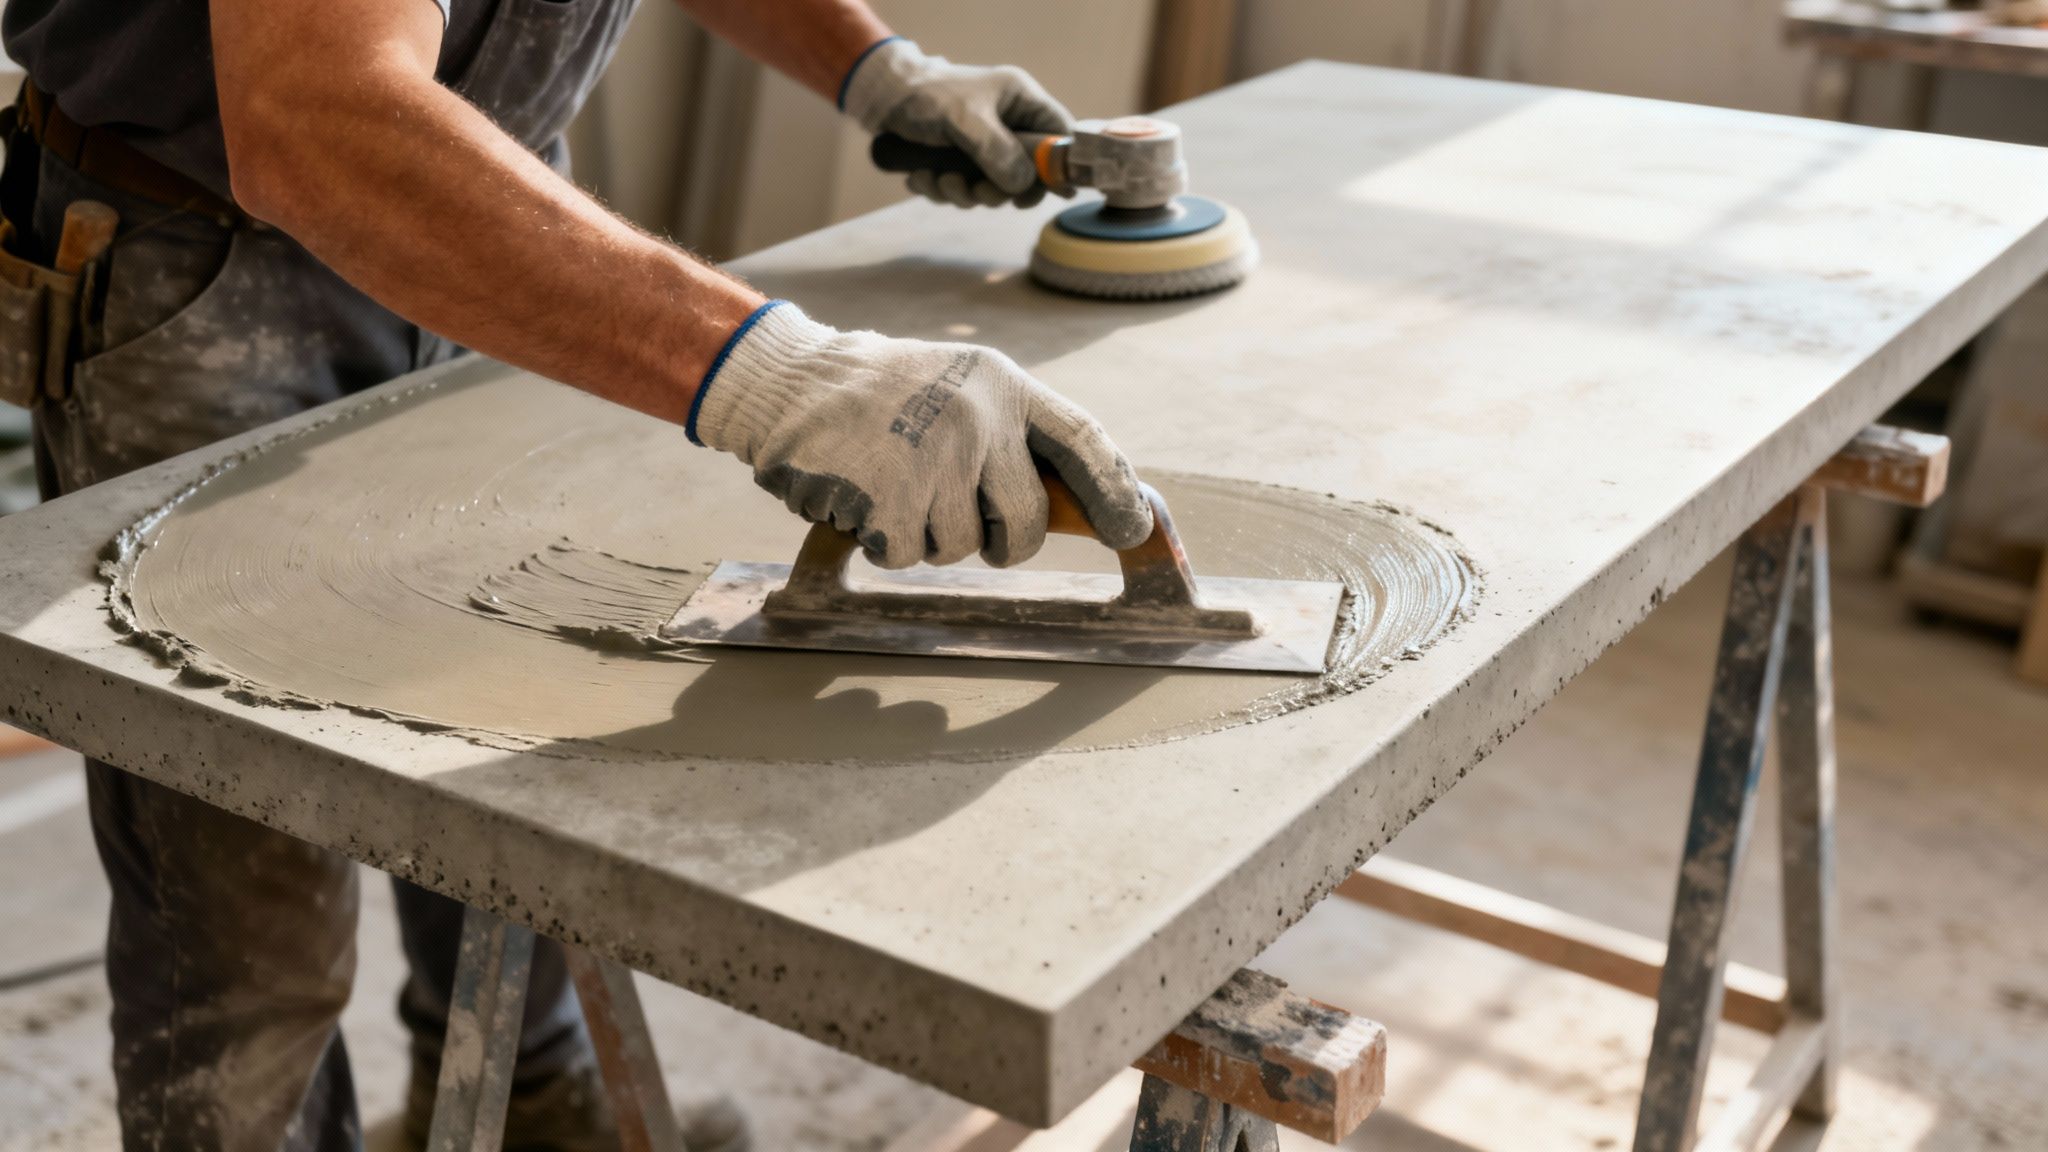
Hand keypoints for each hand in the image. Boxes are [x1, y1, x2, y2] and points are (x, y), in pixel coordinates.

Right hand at [689, 302, 1151, 568]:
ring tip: (892, 485)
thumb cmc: (882, 395)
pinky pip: (907, 554)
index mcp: (1004, 386)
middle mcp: (980, 418)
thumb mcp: (959, 389)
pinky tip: (863, 495)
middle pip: (1027, 523)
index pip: (1084, 441)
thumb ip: (1010, 436)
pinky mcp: (890, 495)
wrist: (791, 380)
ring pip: (960, 547)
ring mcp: (936, 458)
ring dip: (925, 536)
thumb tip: (1076, 507)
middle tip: (970, 528)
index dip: (1114, 492)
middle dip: (1003, 543)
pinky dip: (883, 541)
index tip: (1134, 530)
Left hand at [840, 38, 1072, 208]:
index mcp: (1020, 101)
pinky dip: (941, 190)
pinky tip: (922, 176)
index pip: (1059, 134)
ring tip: (939, 179)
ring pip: (991, 188)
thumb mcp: (965, 120)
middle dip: (997, 190)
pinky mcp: (960, 161)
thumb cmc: (926, 96)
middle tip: (975, 190)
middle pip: (1026, 173)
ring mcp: (984, 145)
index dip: (1057, 166)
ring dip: (963, 193)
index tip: (1041, 191)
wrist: (882, 99)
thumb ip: (997, 152)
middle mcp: (1008, 124)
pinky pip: (963, 189)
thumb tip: (1021, 185)